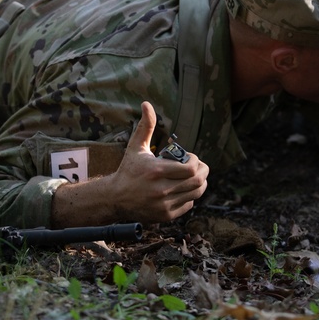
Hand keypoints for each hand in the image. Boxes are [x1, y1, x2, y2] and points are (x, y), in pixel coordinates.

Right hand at [51, 101, 208, 226]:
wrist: (115, 198)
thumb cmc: (129, 170)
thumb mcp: (136, 147)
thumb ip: (146, 126)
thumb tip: (147, 104)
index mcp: (156, 171)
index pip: (191, 168)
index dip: (196, 161)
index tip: (190, 158)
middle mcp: (161, 189)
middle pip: (198, 182)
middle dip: (203, 172)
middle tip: (198, 168)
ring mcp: (164, 204)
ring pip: (196, 194)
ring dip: (199, 184)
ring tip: (193, 177)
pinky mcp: (165, 215)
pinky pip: (188, 204)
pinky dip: (190, 196)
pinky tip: (182, 189)